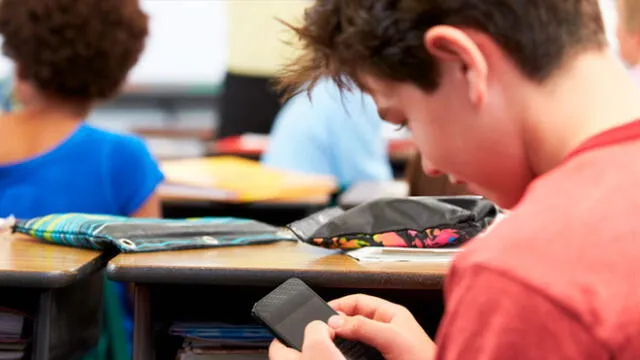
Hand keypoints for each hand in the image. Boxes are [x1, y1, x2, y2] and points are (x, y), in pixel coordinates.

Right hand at [268, 295, 434, 359]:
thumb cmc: (425, 359)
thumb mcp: (391, 337)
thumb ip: (364, 326)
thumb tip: (336, 321)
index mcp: (392, 314)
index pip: (359, 301)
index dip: (340, 305)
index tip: (322, 314)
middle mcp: (387, 328)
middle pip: (354, 318)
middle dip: (338, 322)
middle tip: (323, 329)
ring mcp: (384, 345)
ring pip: (355, 337)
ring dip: (343, 338)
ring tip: (329, 341)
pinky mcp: (380, 359)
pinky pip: (359, 352)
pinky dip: (349, 351)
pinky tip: (342, 354)